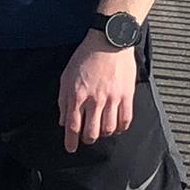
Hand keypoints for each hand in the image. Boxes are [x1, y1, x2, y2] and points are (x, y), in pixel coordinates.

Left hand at [57, 36, 136, 153]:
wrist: (108, 41)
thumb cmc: (85, 56)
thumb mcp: (66, 76)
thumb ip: (63, 100)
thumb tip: (63, 121)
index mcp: (77, 95)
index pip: (73, 126)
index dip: (71, 141)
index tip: (70, 148)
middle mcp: (94, 100)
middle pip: (91, 132)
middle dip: (87, 140)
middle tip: (87, 139)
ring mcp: (112, 98)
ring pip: (108, 129)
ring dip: (103, 134)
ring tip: (101, 131)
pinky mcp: (127, 95)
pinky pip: (125, 119)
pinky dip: (121, 128)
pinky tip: (117, 128)